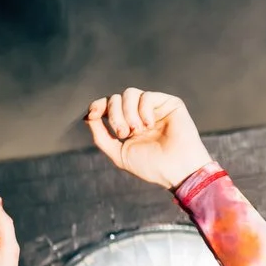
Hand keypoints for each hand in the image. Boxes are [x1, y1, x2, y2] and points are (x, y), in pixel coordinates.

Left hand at [85, 88, 211, 187]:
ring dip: (127, 112)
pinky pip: (147, 96)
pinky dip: (143, 110)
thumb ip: (101, 136)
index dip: (98, 105)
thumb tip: (88, 117)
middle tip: (124, 133)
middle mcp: (140, 113)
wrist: (176, 171)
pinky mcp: (170, 103)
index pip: (108, 105)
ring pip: (129, 93)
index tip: (92, 114)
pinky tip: (149, 125)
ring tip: (137, 130)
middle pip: (116, 98)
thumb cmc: (150, 166)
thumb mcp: (118, 154)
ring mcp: (155, 107)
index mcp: (128, 124)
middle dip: (114, 115)